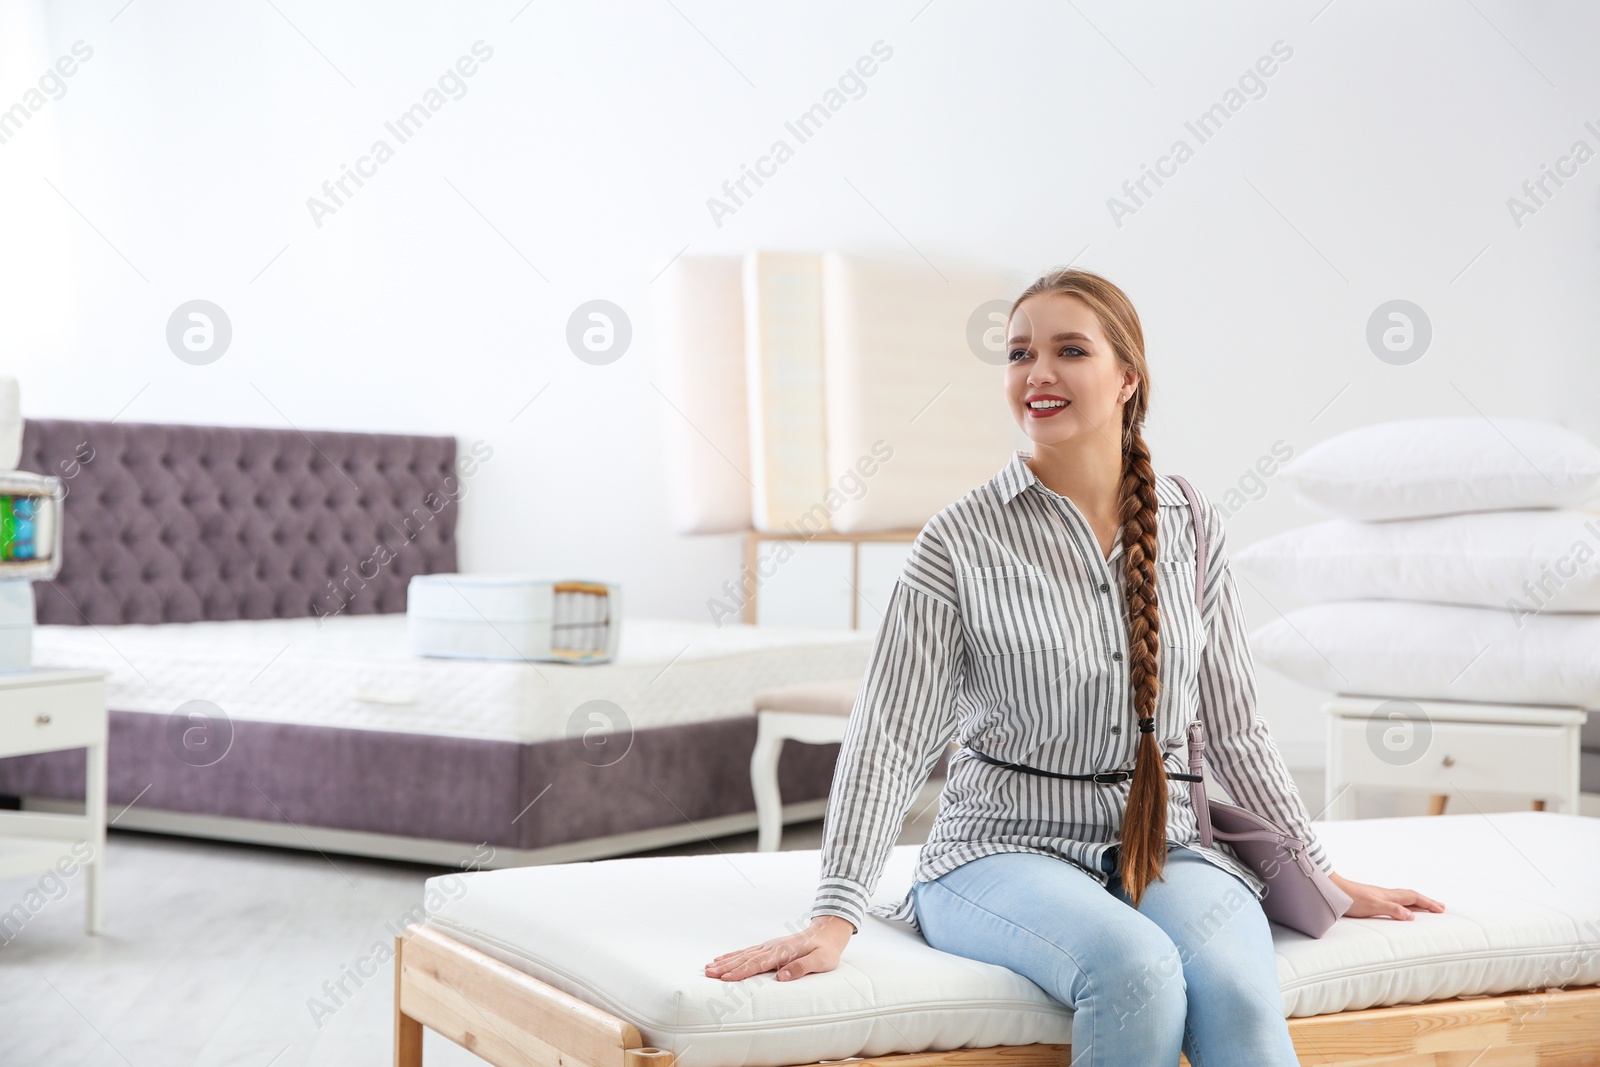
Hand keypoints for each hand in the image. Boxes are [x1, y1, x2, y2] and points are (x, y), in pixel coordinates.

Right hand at [705, 915, 855, 981]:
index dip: (741, 972)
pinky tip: (722, 959)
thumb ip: (801, 968)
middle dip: (726, 967)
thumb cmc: (826, 950)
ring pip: (743, 954)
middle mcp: (772, 947)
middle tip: (708, 974)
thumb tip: (781, 977)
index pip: (758, 964)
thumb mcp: (820, 961)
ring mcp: (769, 946)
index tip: (725, 978)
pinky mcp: (769, 947)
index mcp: (784, 952)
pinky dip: (733, 955)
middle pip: (745, 958)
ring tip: (708, 967)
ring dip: (725, 961)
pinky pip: (747, 952)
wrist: (827, 932)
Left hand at [1330, 872, 1444, 920]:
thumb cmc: (1351, 899)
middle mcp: (1386, 894)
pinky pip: (1394, 901)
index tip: (1442, 909)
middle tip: (1440, 907)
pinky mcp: (1371, 899)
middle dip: (1427, 902)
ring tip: (1425, 907)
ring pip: (1403, 898)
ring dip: (1416, 902)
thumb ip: (1393, 910)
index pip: (1414, 898)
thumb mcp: (1374, 906)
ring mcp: (1379, 896)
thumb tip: (1412, 917)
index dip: (1428, 903)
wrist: (1333, 891)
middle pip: (1411, 896)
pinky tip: (1399, 908)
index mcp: (1390, 895)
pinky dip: (1404, 904)